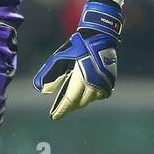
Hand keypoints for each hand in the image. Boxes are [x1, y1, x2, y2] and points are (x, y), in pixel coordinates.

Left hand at [33, 0, 122, 120]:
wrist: (100, 36)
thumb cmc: (77, 46)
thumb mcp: (59, 58)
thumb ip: (50, 74)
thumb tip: (42, 91)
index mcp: (81, 77)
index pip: (70, 100)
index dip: (61, 110)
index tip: (54, 117)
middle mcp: (95, 83)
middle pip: (80, 103)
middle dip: (69, 106)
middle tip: (60, 108)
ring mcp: (105, 83)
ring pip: (90, 100)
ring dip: (80, 102)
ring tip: (70, 101)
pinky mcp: (111, 81)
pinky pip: (100, 95)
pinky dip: (91, 96)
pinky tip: (85, 93)